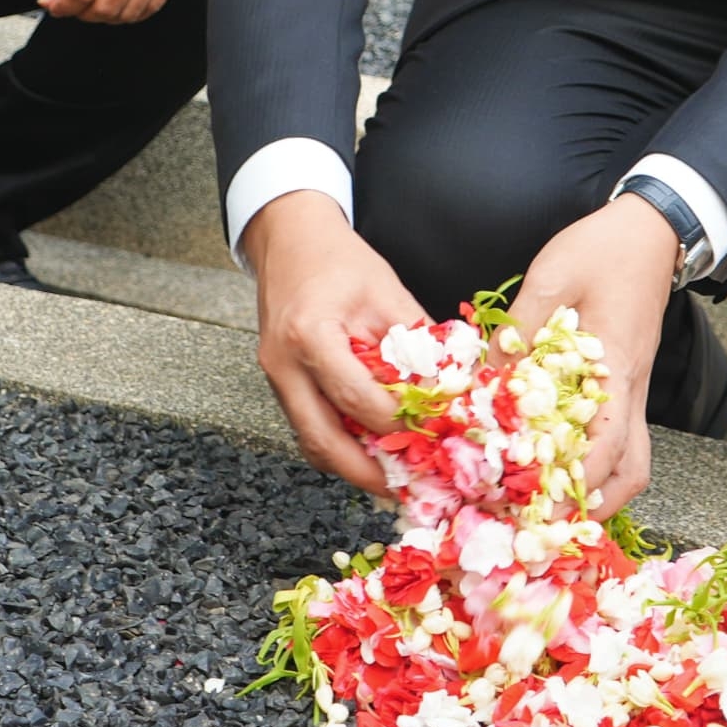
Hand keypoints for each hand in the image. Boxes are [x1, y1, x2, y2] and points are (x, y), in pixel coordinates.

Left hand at [40, 0, 186, 23]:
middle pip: (106, 7)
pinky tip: (122, 4)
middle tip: (76, 5)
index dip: (65, 7)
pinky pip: (155, 3)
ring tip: (97, 4)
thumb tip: (52, 0)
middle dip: (84, 14)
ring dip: (109, 17)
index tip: (58, 7)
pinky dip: (136, 12)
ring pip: (131, 11)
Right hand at [240, 191, 420, 497]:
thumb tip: (451, 386)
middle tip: (405, 488)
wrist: (290, 238)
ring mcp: (274, 375)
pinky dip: (338, 442)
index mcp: (310, 334)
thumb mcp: (387, 291)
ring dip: (350, 464)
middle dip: (364, 472)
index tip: (430, 438)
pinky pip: (307, 424)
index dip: (395, 425)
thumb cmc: (339, 259)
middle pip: (321, 439)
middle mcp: (283, 362)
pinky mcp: (279, 381)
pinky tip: (368, 446)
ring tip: (391, 475)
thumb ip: (417, 342)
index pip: (355, 398)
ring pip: (310, 440)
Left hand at [512, 194, 679, 517]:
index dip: (568, 484)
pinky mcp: (627, 383)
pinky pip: (622, 439)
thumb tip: (484, 377)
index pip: (603, 447)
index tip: (531, 507)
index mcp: (615, 367)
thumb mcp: (552, 277)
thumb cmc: (604, 248)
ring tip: (551, 506)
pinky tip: (560, 464)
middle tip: (542, 522)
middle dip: (589, 506)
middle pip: (630, 472)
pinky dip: (597, 464)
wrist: (652, 229)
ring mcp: (633, 389)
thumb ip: (520, 329)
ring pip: (632, 463)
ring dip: (597, 492)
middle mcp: (631, 389)